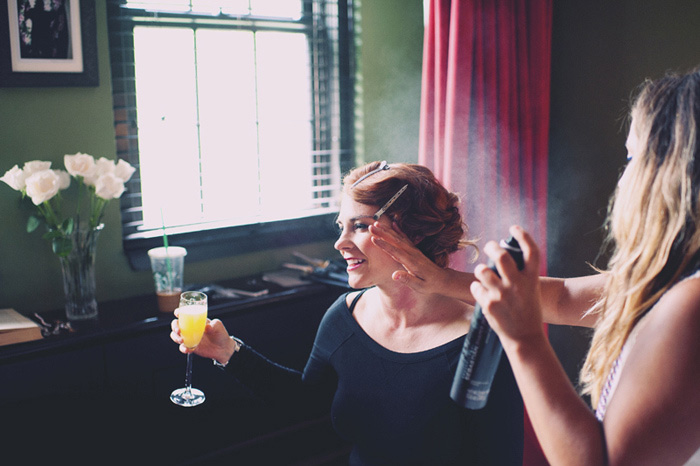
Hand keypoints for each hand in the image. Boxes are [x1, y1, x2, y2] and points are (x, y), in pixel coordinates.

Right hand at [170, 312, 234, 361]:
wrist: (223, 348)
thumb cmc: (220, 333)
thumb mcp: (218, 326)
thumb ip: (214, 325)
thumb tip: (207, 327)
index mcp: (196, 320)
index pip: (185, 314)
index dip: (179, 312)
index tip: (177, 313)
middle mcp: (190, 328)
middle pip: (176, 325)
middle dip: (174, 326)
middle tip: (178, 330)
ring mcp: (189, 338)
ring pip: (176, 336)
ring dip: (175, 338)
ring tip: (182, 341)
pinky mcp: (191, 347)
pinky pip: (183, 347)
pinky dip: (183, 348)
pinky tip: (187, 349)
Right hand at [369, 220, 475, 301]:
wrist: (442, 279)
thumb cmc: (430, 284)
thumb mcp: (419, 286)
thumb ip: (407, 279)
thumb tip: (394, 275)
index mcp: (412, 262)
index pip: (396, 252)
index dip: (384, 245)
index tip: (374, 239)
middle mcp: (412, 253)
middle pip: (395, 241)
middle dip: (382, 233)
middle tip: (371, 227)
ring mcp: (413, 250)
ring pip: (398, 237)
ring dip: (387, 230)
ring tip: (376, 224)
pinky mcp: (414, 249)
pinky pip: (405, 238)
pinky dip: (399, 230)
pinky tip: (393, 224)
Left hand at [469, 225, 545, 346]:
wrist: (525, 338)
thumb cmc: (528, 312)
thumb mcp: (532, 291)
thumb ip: (521, 275)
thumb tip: (504, 257)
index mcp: (532, 279)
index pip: (531, 250)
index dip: (523, 235)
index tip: (514, 228)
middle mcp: (517, 284)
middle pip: (501, 255)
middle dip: (492, 246)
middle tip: (490, 245)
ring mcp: (502, 294)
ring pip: (482, 270)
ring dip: (480, 269)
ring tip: (483, 272)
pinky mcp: (488, 304)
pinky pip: (475, 287)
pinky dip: (477, 288)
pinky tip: (482, 293)